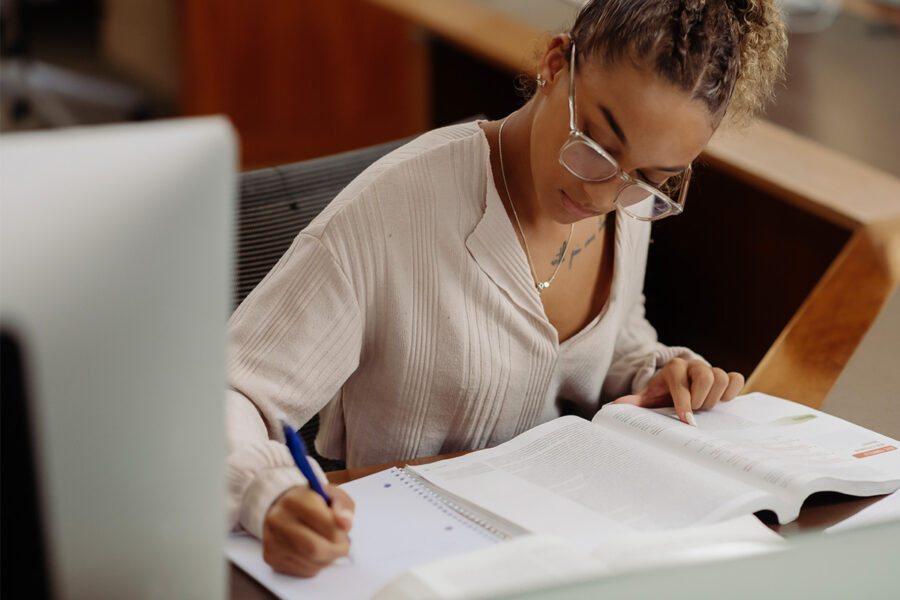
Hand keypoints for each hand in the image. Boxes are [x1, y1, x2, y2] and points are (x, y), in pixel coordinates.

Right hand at [262, 483, 354, 576]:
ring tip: (327, 545)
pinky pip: (303, 571)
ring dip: (327, 559)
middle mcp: (279, 520)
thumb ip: (342, 506)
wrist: (282, 508)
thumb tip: (346, 524)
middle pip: (316, 549)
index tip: (345, 531)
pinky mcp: (271, 557)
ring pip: (311, 563)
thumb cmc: (310, 502)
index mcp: (295, 500)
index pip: (326, 524)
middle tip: (342, 546)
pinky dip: (315, 565)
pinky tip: (312, 552)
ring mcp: (272, 540)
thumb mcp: (330, 494)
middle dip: (336, 551)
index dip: (341, 532)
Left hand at [613, 358, 743, 424]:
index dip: (685, 404)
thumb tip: (615, 407)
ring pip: (721, 377)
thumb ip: (635, 402)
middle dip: (701, 399)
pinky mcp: (726, 375)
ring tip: (705, 406)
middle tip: (695, 410)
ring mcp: (710, 369)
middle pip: (706, 377)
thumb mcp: (649, 397)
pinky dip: (732, 391)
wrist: (678, 384)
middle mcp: (693, 365)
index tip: (687, 421)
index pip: (681, 385)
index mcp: (673, 369)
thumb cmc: (663, 393)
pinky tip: (722, 400)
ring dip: (715, 397)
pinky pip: (736, 379)